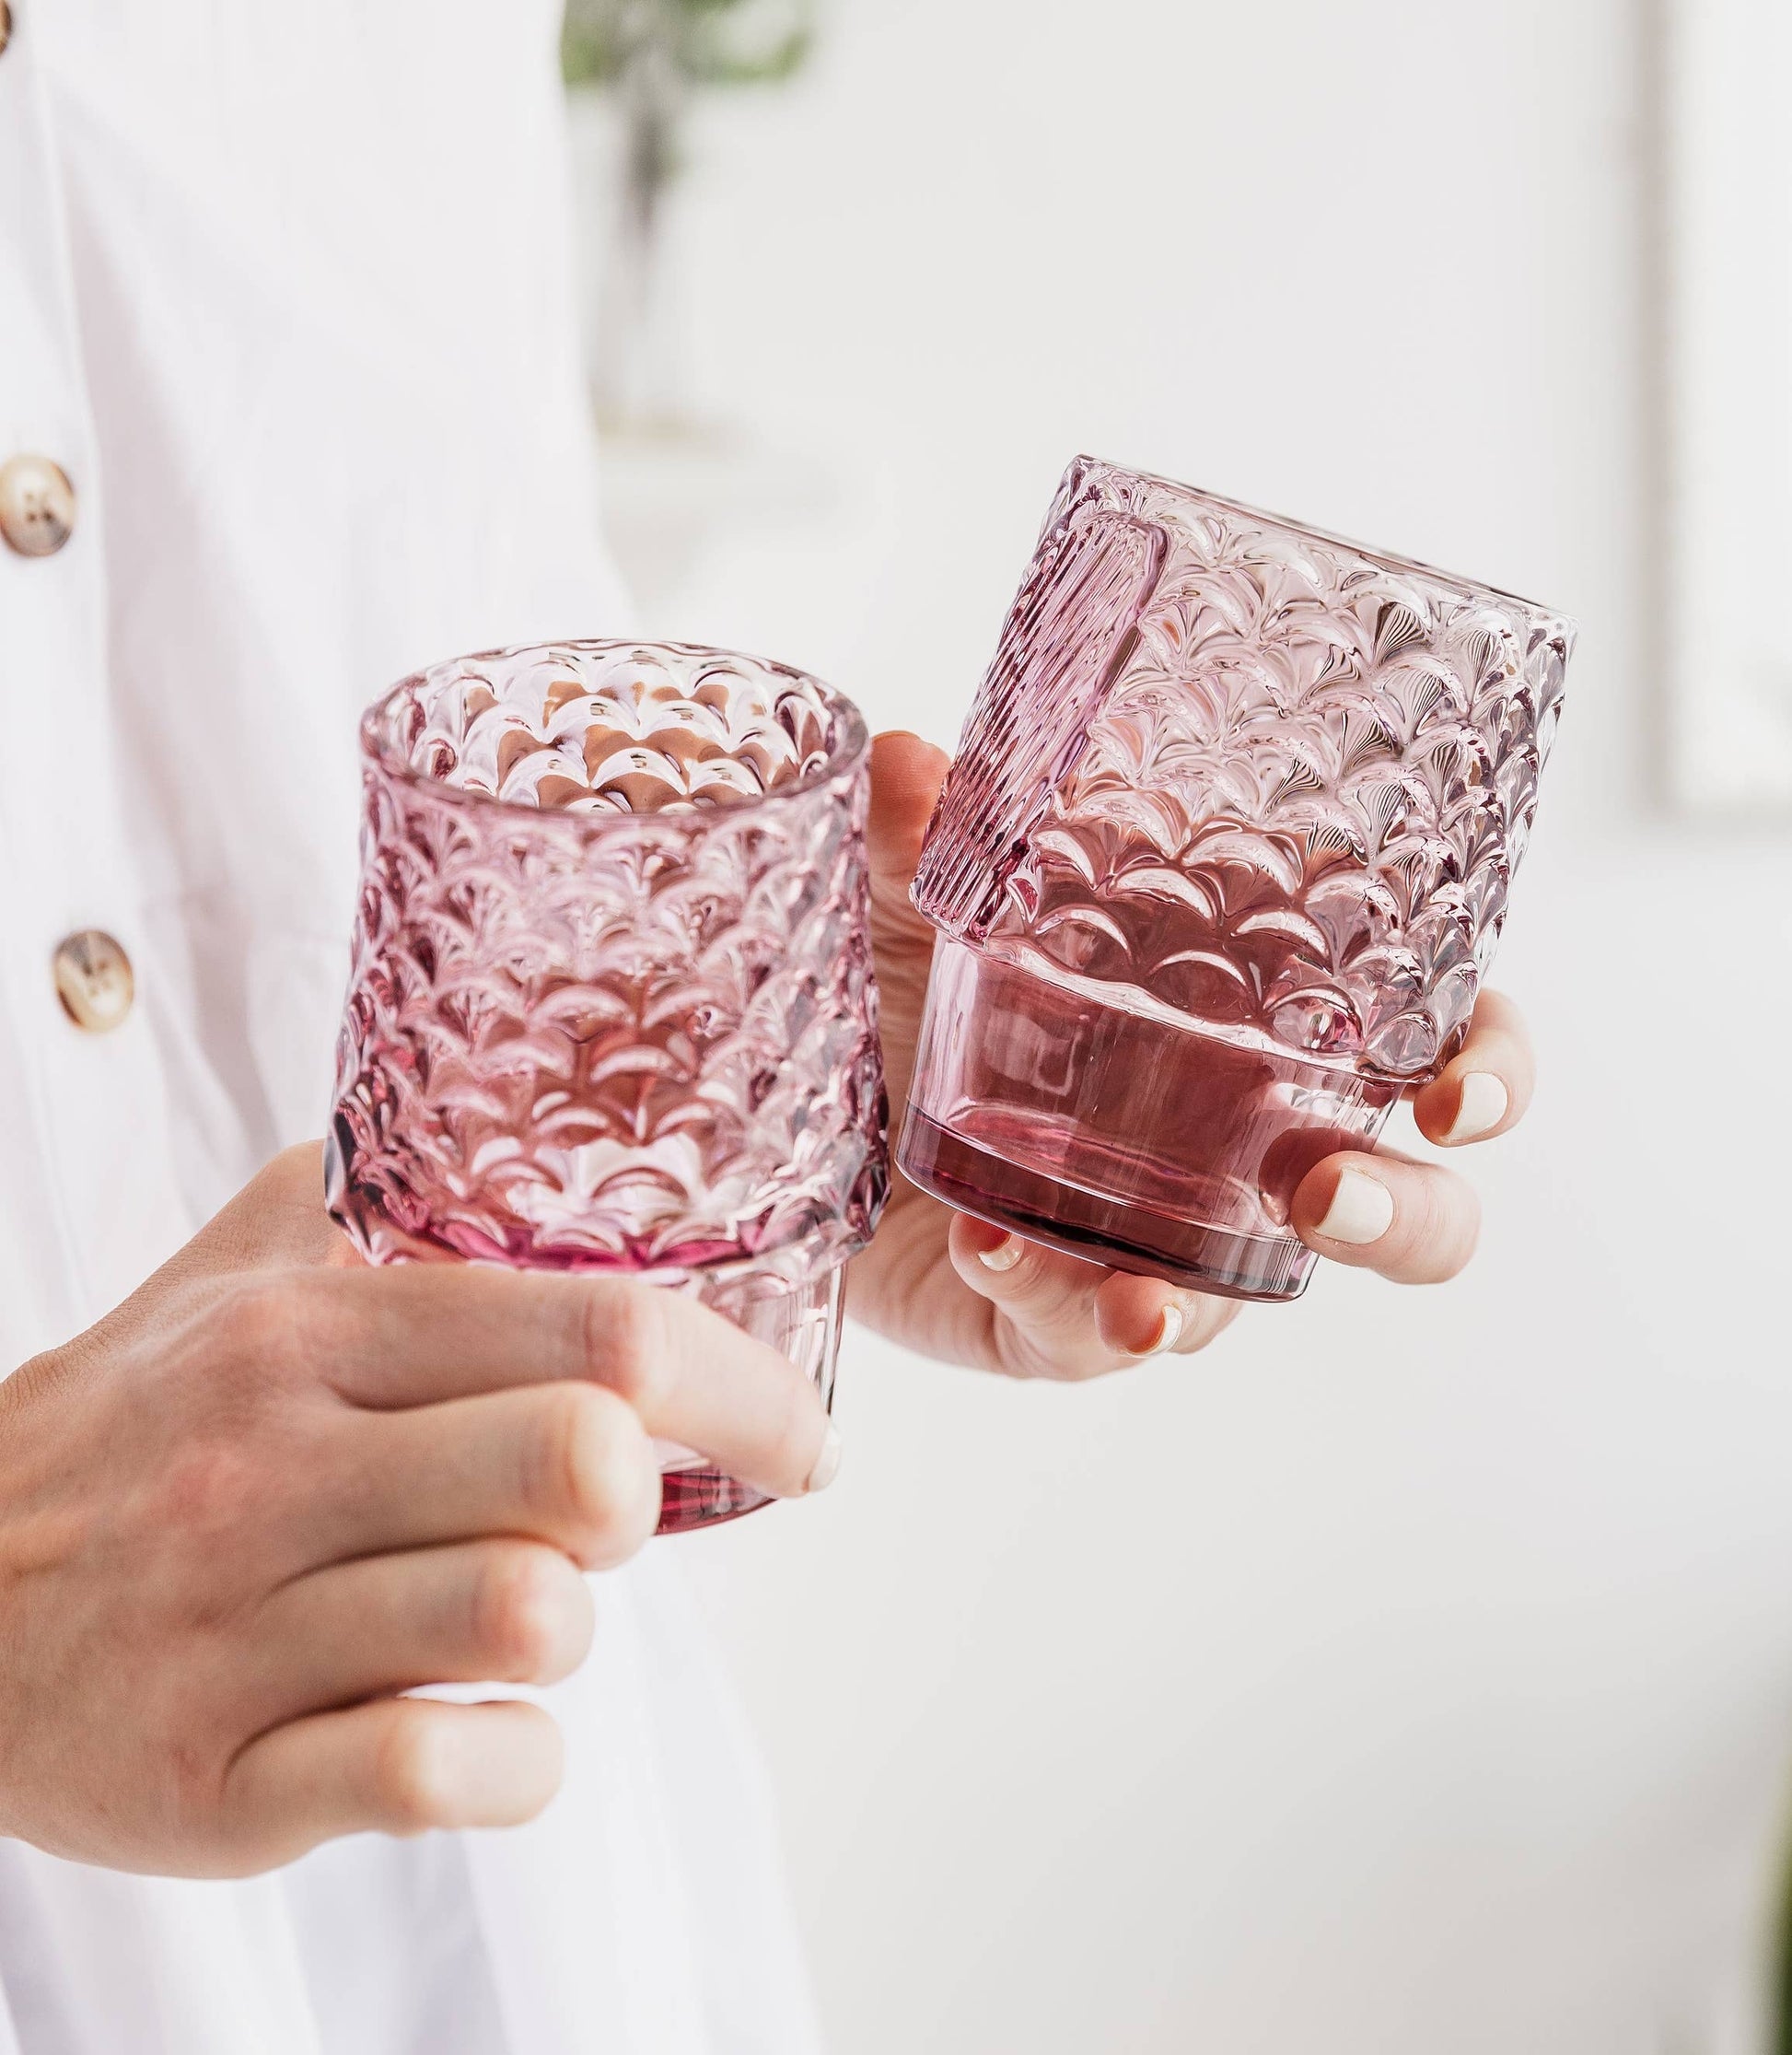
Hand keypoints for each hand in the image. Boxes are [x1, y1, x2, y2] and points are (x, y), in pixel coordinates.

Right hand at [0, 1146, 832, 1877]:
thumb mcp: (244, 1266)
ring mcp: (239, 1634)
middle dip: (645, 1501)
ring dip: (574, 1625)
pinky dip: (511, 1762)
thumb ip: (396, 1193)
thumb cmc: (137, 1422)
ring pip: (527, 1622)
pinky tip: (481, 1727)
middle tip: (617, 1519)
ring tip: (520, 1608)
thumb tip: (553, 1122)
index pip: (594, 1324)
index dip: (742, 1383)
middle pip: (578, 1467)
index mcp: (310, 1331)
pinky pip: (441, 1776)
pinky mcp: (214, 1784)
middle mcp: (272, 1469)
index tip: (798, 1436)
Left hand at [851, 732, 1535, 1377]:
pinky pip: (1081, 1329)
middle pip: (1409, 1205)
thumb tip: (906, 758)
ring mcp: (1168, 1237)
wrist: (818, 1127)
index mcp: (1266, 1019)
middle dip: (1397, 1213)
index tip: (1454, 1097)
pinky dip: (1045, 1295)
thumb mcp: (926, 908)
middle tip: (1324, 1192)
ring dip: (1201, 1302)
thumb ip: (928, 836)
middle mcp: (1247, 1138)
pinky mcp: (1068, 1315)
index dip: (1484, 1070)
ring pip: (1249, 1297)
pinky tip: (990, 1248)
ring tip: (1143, 1300)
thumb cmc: (922, 999)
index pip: (1436, 1039)